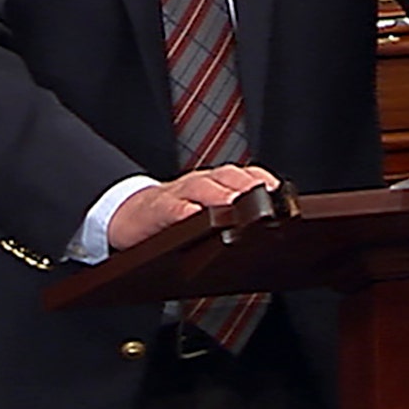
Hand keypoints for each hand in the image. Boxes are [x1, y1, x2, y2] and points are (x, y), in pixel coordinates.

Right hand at [107, 163, 279, 249]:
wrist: (127, 216)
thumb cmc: (174, 219)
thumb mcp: (205, 214)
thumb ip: (232, 218)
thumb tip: (269, 232)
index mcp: (215, 184)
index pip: (244, 176)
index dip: (262, 181)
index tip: (280, 193)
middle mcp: (199, 184)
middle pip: (227, 178)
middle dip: (246, 187)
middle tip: (264, 202)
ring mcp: (177, 194)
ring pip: (202, 187)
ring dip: (220, 196)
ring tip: (235, 207)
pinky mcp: (156, 210)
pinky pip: (171, 208)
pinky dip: (184, 212)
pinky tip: (194, 218)